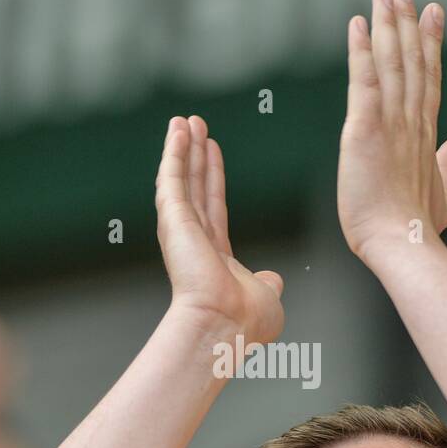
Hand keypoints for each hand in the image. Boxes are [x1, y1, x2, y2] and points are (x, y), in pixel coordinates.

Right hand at [155, 116, 283, 343]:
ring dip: (181, 148)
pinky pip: (172, 179)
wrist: (224, 327)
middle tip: (193, 125)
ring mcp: (181, 229)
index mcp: (214, 255)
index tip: (212, 150)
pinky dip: (173, 153)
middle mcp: (194, 240)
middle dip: (194, 155)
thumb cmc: (245, 321)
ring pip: (181, 178)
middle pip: (194, 186)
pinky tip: (177, 130)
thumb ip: (268, 283)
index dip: (212, 176)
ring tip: (183, 120)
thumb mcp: (266, 296)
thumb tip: (274, 280)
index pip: (213, 206)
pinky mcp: (173, 220)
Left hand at [337, 0, 446, 260]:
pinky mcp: (366, 129)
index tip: (434, 13)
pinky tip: (357, 25)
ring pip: (392, 62)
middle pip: (413, 61)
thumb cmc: (421, 230)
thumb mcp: (444, 194)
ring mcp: (391, 123)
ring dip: (388, 24)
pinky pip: (364, 81)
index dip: (431, 44)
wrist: (406, 245)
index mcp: (427, 135)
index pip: (430, 79)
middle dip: (409, 22)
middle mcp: (412, 121)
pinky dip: (360, 51)